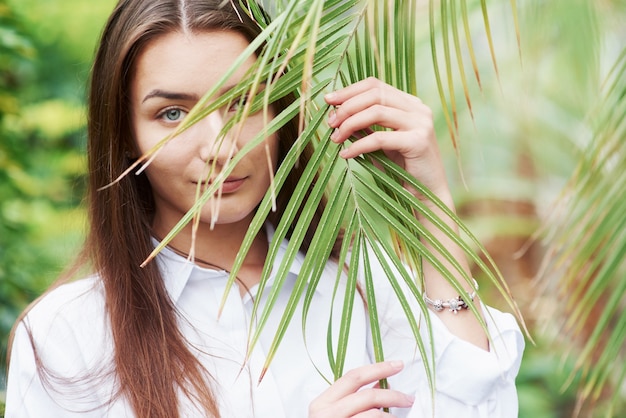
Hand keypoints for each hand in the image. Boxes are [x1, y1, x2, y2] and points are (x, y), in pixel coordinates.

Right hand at [308, 361, 413, 416]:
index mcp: (322, 403)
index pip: (354, 377)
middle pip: (368, 396)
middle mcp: (327, 415)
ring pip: (374, 415)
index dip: (378, 368)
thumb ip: (354, 399)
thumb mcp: (334, 413)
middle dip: (393, 395)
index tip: (397, 365)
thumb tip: (381, 385)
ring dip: (390, 416)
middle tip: (408, 398)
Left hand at [325, 77, 449, 202]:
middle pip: (375, 94)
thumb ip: (365, 126)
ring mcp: (421, 123)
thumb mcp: (380, 143)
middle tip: (330, 123)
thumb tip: (336, 115)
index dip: (349, 91)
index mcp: (410, 104)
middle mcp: (418, 109)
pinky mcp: (418, 141)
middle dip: (347, 107)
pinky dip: (359, 145)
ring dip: (350, 124)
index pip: (375, 85)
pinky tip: (346, 154)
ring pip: (376, 111)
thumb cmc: (402, 168)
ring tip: (335, 138)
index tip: (328, 100)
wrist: (427, 193)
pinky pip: (380, 138)